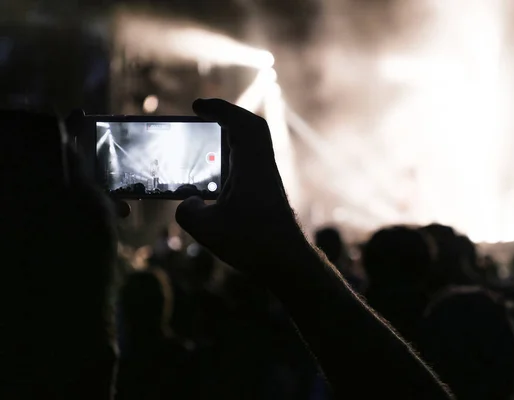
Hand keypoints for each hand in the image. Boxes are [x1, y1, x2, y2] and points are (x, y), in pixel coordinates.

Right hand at [176, 99, 307, 276]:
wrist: (287, 262)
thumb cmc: (254, 244)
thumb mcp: (208, 230)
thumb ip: (188, 212)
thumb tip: (187, 203)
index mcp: (252, 166)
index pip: (241, 124)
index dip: (220, 109)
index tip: (197, 106)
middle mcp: (263, 167)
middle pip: (251, 129)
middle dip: (228, 117)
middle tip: (204, 116)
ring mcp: (266, 179)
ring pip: (252, 146)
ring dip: (232, 137)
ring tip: (207, 141)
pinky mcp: (266, 192)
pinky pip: (250, 162)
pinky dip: (234, 157)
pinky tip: (217, 175)